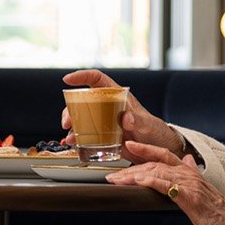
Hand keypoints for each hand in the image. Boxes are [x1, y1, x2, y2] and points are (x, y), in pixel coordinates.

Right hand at [61, 68, 180, 160]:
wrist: (157, 148)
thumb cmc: (154, 130)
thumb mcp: (148, 124)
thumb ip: (138, 120)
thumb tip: (126, 118)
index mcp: (117, 96)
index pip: (97, 80)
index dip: (82, 76)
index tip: (68, 79)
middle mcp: (106, 107)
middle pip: (82, 102)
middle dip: (70, 110)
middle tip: (68, 122)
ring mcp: (102, 122)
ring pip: (80, 119)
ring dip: (72, 127)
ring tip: (71, 138)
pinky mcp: (101, 136)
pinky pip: (85, 135)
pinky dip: (77, 140)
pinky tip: (74, 145)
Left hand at [105, 141, 224, 224]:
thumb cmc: (216, 212)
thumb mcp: (202, 189)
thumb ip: (192, 174)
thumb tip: (188, 160)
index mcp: (189, 172)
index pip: (165, 154)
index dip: (146, 148)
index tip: (129, 145)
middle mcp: (188, 174)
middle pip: (154, 164)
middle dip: (131, 169)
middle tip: (112, 175)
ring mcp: (189, 184)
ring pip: (157, 172)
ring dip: (134, 175)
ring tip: (117, 180)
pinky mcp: (190, 197)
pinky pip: (166, 186)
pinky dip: (150, 181)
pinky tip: (137, 181)